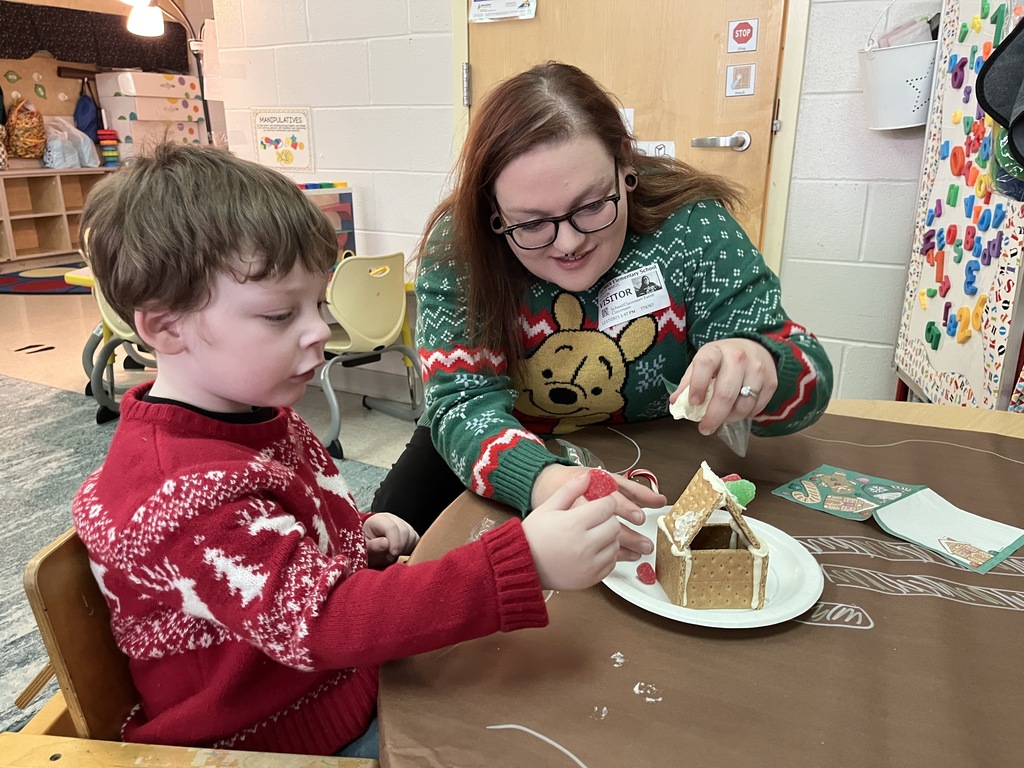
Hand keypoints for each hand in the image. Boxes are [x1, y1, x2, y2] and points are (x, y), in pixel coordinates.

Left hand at [363, 513, 419, 567]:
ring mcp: (402, 524)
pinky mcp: (409, 531)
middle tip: (390, 557)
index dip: (394, 542)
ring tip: (393, 555)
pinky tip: (401, 552)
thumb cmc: (365, 548)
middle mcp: (392, 519)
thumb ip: (373, 546)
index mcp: (378, 520)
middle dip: (400, 547)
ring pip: (411, 535)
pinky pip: (416, 540)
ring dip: (405, 548)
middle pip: (404, 530)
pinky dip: (410, 548)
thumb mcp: (363, 549)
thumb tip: (385, 543)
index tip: (392, 554)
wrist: (369, 549)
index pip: (391, 527)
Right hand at [531, 464, 662, 563]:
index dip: (606, 501)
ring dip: (608, 538)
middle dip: (607, 519)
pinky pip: (611, 563)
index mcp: (574, 524)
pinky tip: (592, 551)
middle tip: (595, 520)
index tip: (600, 503)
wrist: (522, 565)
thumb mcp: (547, 507)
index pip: (608, 506)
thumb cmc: (533, 535)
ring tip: (592, 536)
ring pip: (615, 545)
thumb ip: (570, 490)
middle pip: (614, 526)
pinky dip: (606, 556)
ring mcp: (589, 564)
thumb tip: (589, 476)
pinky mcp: (591, 578)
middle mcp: (585, 545)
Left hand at [670, 338, 776, 434]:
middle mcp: (739, 357)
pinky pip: (756, 408)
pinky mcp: (771, 382)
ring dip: (730, 418)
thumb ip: (688, 382)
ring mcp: (758, 370)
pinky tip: (737, 410)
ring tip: (722, 418)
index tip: (694, 402)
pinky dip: (745, 415)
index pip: (705, 365)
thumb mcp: (702, 363)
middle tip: (705, 428)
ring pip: (743, 405)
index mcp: (716, 351)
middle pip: (726, 393)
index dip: (698, 385)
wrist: (755, 348)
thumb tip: (676, 403)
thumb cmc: (722, 359)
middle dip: (714, 416)